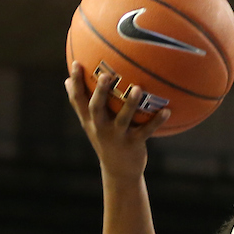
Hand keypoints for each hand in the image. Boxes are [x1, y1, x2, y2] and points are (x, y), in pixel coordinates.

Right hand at [65, 63, 169, 178]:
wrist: (118, 171)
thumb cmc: (105, 141)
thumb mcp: (90, 124)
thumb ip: (81, 104)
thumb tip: (66, 80)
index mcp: (89, 120)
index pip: (78, 99)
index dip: (76, 82)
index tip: (76, 63)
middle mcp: (101, 127)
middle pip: (97, 108)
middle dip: (100, 92)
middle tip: (106, 75)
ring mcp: (117, 136)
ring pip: (123, 118)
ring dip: (130, 104)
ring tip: (138, 88)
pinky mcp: (133, 144)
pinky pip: (146, 131)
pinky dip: (157, 121)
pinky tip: (167, 111)